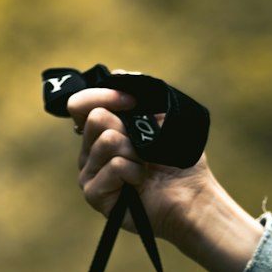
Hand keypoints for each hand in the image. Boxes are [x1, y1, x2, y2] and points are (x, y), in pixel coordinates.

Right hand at [67, 83, 263, 271]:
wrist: (191, 196)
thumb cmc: (177, 160)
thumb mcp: (161, 118)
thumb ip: (139, 95)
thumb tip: (118, 74)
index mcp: (100, 132)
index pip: (80, 104)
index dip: (104, 95)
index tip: (134, 102)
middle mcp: (90, 151)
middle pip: (95, 118)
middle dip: (128, 128)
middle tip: (144, 147)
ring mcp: (89, 173)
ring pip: (107, 140)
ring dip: (136, 152)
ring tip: (145, 167)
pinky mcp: (94, 194)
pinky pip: (115, 165)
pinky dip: (135, 172)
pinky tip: (140, 183)